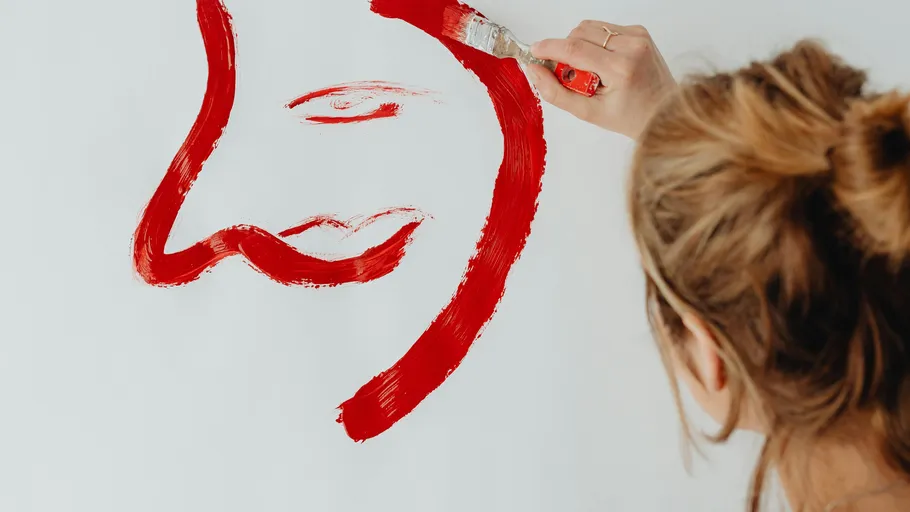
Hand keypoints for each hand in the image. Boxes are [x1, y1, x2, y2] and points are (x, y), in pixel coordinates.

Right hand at [529, 21, 675, 138]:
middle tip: (571, 76)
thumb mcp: (589, 113)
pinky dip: (595, 43)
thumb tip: (534, 72)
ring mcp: (637, 36)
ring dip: (580, 45)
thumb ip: (557, 93)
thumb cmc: (630, 117)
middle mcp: (632, 46)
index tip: (534, 52)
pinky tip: (603, 63)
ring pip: (590, 28)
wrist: (664, 111)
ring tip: (590, 71)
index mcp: (621, 68)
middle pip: (579, 33)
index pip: (575, 48)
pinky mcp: (639, 31)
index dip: (549, 48)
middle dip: (566, 51)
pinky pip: (603, 29)